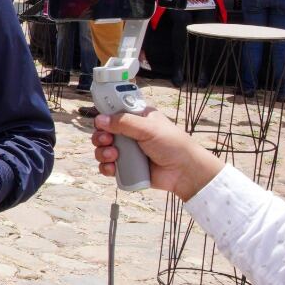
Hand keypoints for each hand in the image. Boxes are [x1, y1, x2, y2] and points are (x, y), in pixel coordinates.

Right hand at [92, 110, 222, 199]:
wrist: (184, 172)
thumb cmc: (173, 145)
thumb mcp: (148, 128)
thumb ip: (123, 122)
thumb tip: (99, 119)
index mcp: (137, 118)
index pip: (114, 112)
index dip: (105, 115)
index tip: (100, 120)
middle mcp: (130, 133)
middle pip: (104, 132)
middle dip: (101, 137)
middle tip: (107, 140)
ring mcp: (127, 151)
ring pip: (103, 149)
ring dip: (102, 152)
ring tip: (113, 156)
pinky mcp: (126, 167)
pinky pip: (108, 166)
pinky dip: (106, 167)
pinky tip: (113, 168)